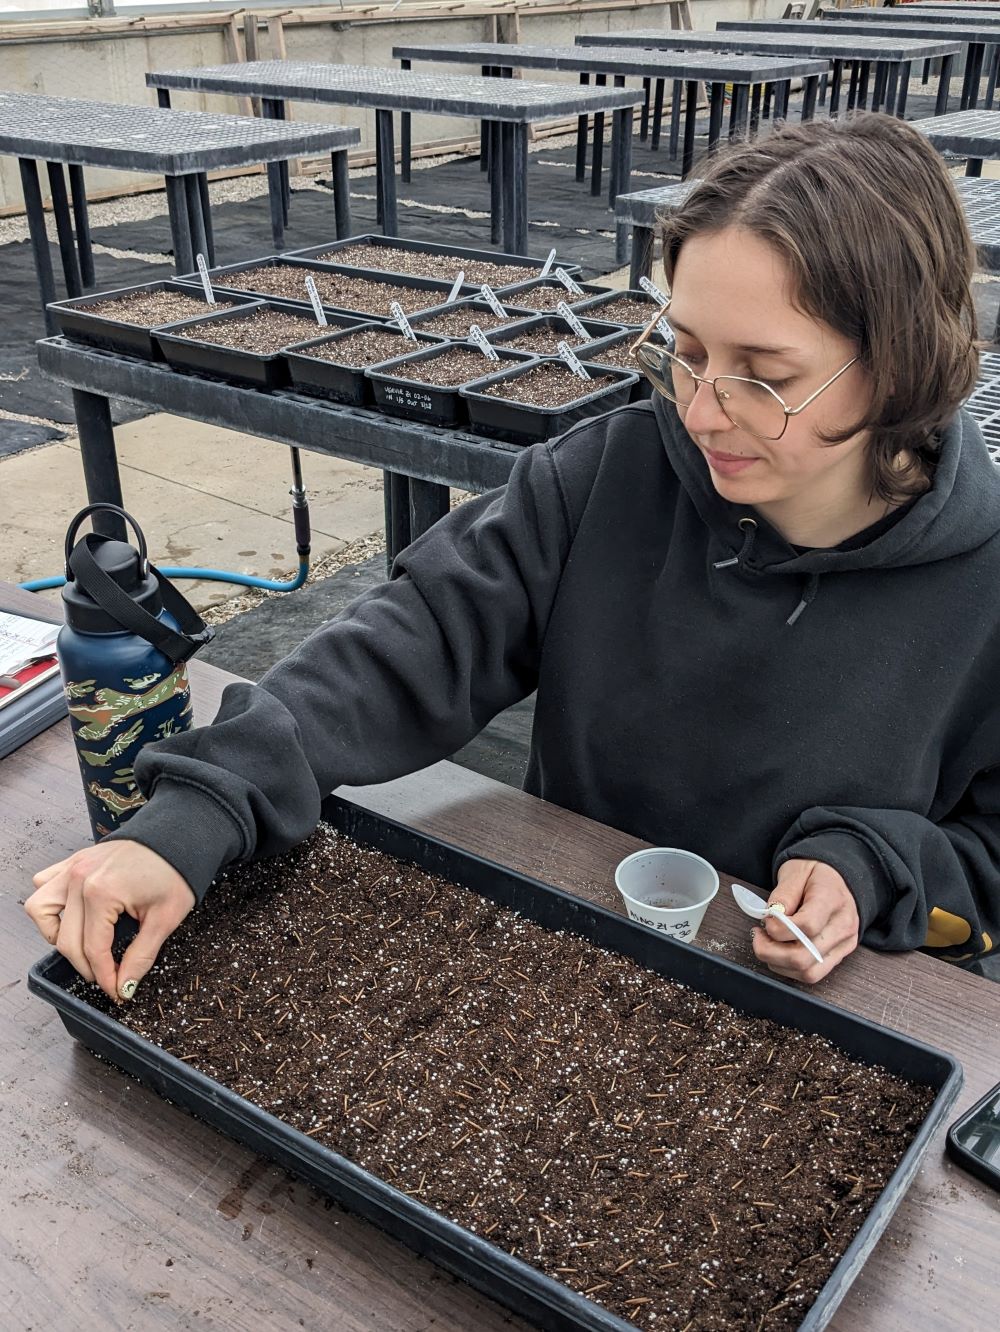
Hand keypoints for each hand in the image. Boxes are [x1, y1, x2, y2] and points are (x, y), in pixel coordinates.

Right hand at [25, 840, 194, 1002]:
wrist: (180, 836)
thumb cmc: (176, 871)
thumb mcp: (165, 919)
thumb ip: (141, 956)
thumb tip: (125, 986)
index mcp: (101, 893)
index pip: (93, 950)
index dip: (104, 977)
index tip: (116, 991)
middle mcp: (79, 879)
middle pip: (67, 939)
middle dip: (86, 966)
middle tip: (107, 976)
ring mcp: (73, 867)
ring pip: (40, 909)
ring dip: (56, 933)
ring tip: (82, 945)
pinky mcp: (74, 860)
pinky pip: (45, 884)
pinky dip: (51, 903)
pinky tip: (73, 915)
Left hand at [751, 858, 859, 983]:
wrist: (837, 877)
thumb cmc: (815, 873)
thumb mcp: (795, 872)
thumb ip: (783, 895)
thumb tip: (773, 919)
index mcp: (832, 899)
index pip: (807, 926)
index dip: (779, 929)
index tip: (765, 921)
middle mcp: (843, 925)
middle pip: (804, 956)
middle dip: (771, 952)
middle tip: (758, 937)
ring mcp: (844, 944)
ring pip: (808, 972)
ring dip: (778, 963)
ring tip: (768, 944)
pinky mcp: (840, 955)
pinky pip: (813, 974)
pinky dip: (789, 968)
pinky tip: (780, 952)